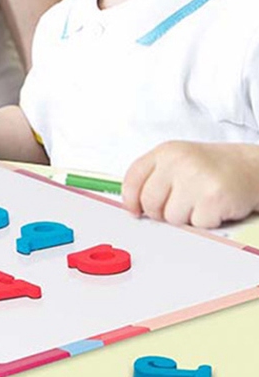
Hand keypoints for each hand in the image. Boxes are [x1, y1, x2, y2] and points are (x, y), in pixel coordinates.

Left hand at [122, 141, 258, 227]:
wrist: (250, 167)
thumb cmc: (211, 167)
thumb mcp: (178, 161)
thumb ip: (155, 177)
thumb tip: (133, 205)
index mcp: (165, 152)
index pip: (133, 178)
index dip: (129, 199)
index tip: (134, 210)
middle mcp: (177, 162)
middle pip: (149, 202)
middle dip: (159, 212)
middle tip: (176, 207)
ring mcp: (195, 179)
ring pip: (171, 217)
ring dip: (185, 217)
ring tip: (199, 202)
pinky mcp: (213, 198)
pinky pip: (196, 224)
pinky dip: (205, 221)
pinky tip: (213, 206)